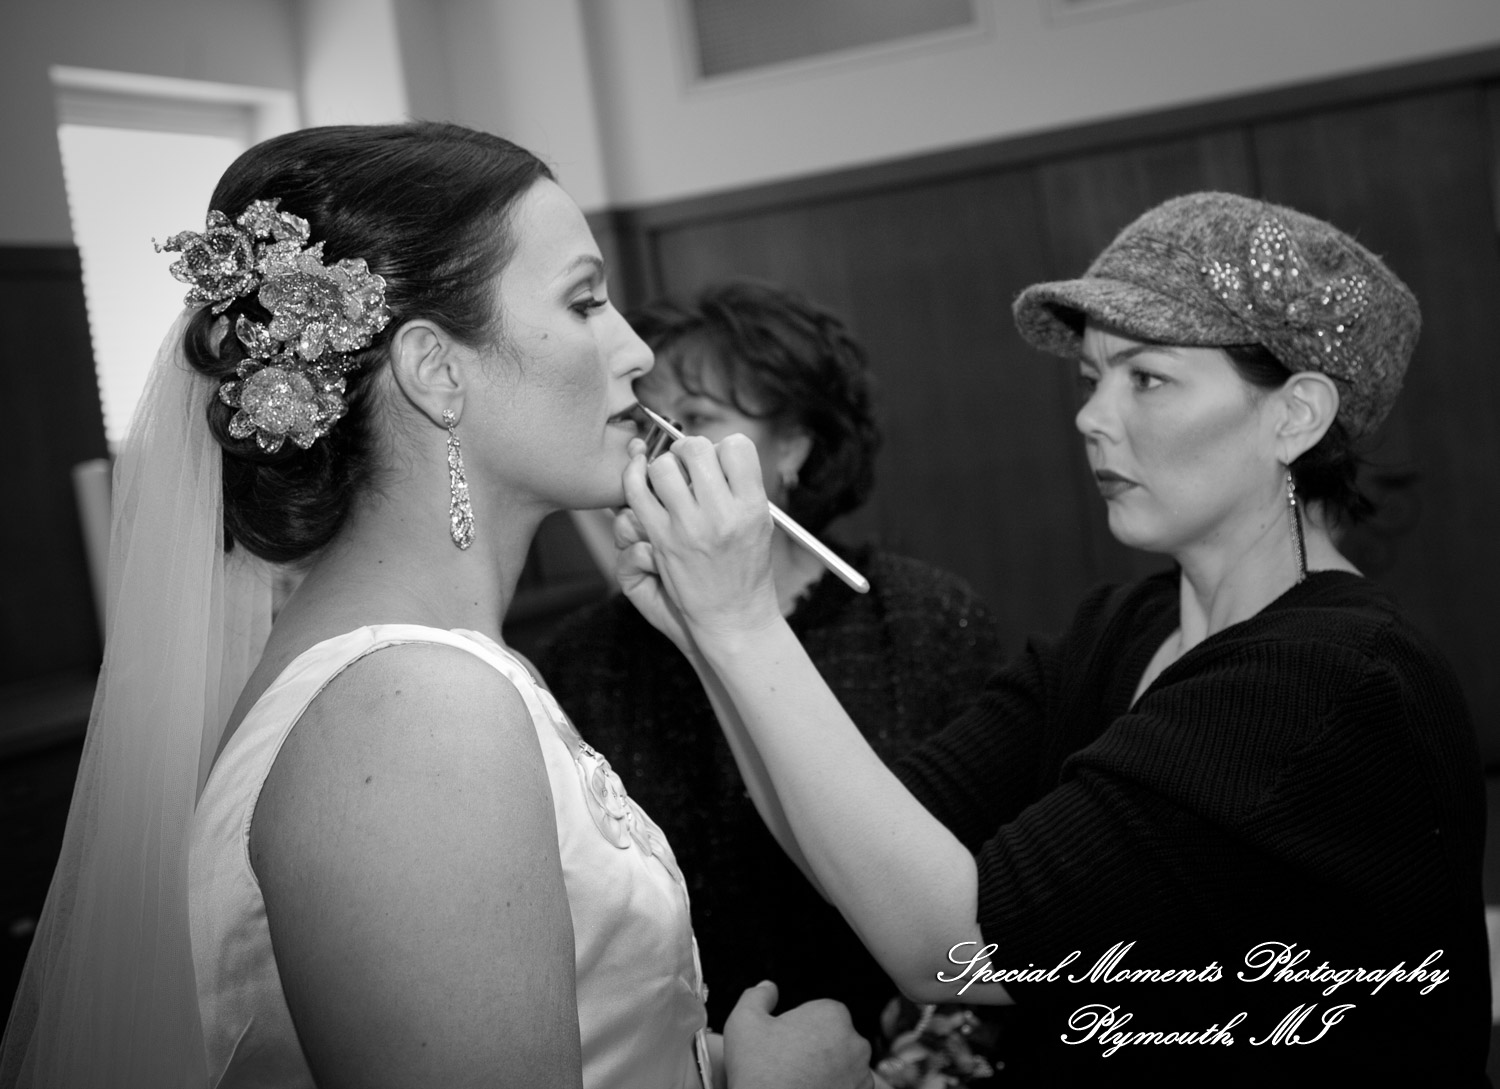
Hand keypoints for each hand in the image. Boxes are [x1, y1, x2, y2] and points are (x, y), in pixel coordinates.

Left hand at [621, 433, 781, 641]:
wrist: (734, 617)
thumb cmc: (747, 570)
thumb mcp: (760, 524)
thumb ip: (741, 486)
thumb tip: (714, 452)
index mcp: (751, 506)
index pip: (736, 446)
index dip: (723, 447)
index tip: (717, 462)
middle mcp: (721, 514)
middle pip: (696, 449)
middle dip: (688, 450)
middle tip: (687, 464)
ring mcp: (688, 528)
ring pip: (662, 467)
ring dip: (662, 466)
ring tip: (668, 480)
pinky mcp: (662, 541)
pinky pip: (636, 494)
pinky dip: (633, 477)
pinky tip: (639, 474)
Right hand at [723, 981, 872, 1088]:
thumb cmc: (759, 1073)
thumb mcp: (743, 1022)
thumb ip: (757, 996)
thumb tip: (769, 988)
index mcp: (832, 1014)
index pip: (817, 1014)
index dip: (795, 1029)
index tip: (782, 1046)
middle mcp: (856, 1043)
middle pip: (831, 1038)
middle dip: (813, 1048)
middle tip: (787, 1066)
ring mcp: (863, 1075)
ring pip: (841, 1065)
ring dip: (825, 1071)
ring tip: (797, 1082)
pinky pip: (847, 1087)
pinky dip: (833, 1088)